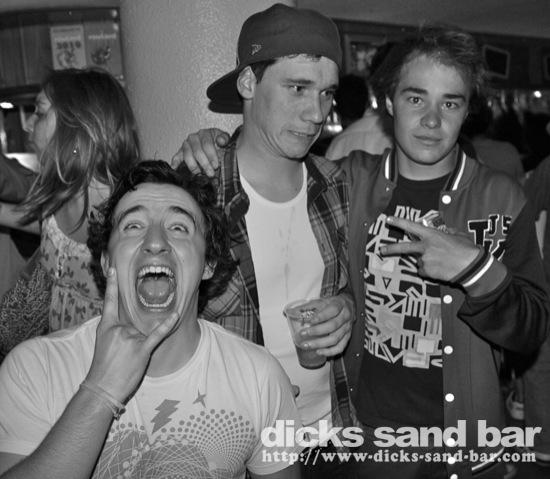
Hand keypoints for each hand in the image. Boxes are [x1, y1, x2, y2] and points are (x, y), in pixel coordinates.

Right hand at [85, 268, 178, 402]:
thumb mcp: (102, 344)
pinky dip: (167, 325)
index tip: (113, 270)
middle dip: (131, 340)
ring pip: (143, 334)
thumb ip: (115, 331)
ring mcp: (130, 338)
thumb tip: (128, 327)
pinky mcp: (142, 349)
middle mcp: (118, 329)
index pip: (109, 302)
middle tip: (120, 357)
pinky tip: (176, 315)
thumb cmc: (102, 369)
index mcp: (106, 327)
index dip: (111, 286)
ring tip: (127, 362)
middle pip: (134, 324)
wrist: (101, 389)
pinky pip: (157, 335)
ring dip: (138, 347)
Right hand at [170, 128, 229, 175]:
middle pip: (197, 151)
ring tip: (200, 173)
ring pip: (187, 156)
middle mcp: (193, 138)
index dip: (211, 156)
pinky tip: (175, 168)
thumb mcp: (224, 139)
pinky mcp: (181, 152)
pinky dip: (175, 163)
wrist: (213, 145)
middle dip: (205, 164)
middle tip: (210, 173)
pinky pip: (176, 157)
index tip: (216, 165)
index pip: (207, 144)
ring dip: (194, 166)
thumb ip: (224, 139)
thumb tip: (221, 141)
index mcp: (205, 133)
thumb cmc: (218, 144)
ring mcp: (186, 145)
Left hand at [297, 294, 353, 356]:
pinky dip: (330, 351)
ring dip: (320, 343)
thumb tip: (291, 311)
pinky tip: (319, 352)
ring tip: (307, 345)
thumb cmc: (332, 304)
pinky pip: (340, 347)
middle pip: (332, 326)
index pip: (332, 311)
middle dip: (316, 331)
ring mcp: (347, 328)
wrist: (348, 306)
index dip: (320, 317)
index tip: (309, 321)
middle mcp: (345, 317)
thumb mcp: (322, 300)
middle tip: (303, 333)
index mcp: (339, 305)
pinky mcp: (348, 337)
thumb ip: (308, 306)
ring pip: (335, 338)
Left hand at [380, 216, 479, 281]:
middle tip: (381, 250)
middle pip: (403, 248)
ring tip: (442, 261)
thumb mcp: (458, 235)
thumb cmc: (467, 249)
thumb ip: (448, 232)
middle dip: (391, 249)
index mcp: (432, 235)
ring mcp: (425, 260)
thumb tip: (446, 231)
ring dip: (427, 261)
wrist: (472, 267)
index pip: (411, 226)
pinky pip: (424, 271)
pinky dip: (430, 271)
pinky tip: (441, 269)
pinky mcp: (427, 272)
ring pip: (420, 261)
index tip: (388, 219)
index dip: (399, 222)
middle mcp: (425, 247)